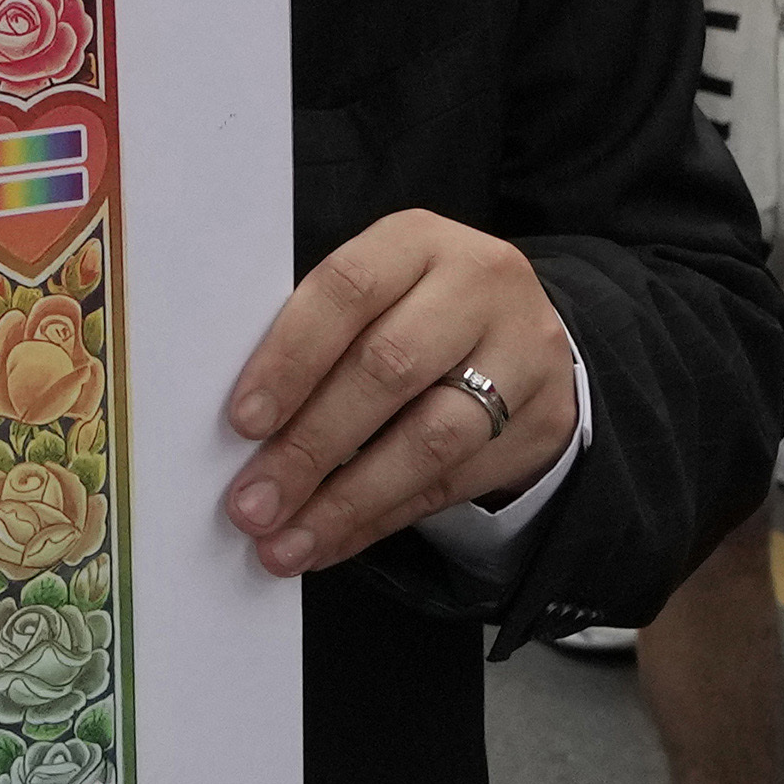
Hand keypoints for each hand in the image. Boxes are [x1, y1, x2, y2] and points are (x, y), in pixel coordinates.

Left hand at [221, 211, 580, 576]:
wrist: (520, 332)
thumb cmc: (409, 313)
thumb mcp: (372, 296)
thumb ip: (315, 341)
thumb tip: (242, 431)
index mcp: (417, 241)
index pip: (347, 290)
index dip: (290, 357)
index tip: (243, 422)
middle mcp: (479, 287)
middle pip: (388, 369)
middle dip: (310, 445)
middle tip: (252, 503)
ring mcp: (523, 355)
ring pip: (429, 439)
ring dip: (346, 500)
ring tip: (284, 542)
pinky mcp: (541, 422)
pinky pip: (451, 483)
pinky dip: (379, 518)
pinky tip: (329, 541)